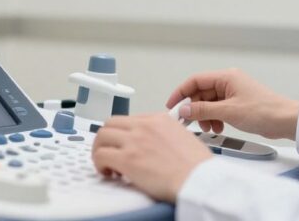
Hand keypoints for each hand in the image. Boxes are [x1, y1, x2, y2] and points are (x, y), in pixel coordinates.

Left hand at [91, 113, 211, 202]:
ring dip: (100, 150)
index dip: (123, 134)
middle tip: (109, 152)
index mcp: (159, 119)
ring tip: (107, 164)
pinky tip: (109, 173)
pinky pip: (100, 155)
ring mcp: (134, 141)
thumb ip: (165, 135)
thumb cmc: (196, 166)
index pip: (130, 120)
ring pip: (101, 137)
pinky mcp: (127, 159)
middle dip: (107, 139)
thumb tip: (154, 145)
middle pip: (111, 124)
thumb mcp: (184, 137)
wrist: (199, 179)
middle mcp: (144, 126)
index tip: (123, 144)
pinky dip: (100, 165)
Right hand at [165, 69, 298, 139]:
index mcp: (226, 77)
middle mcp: (229, 81)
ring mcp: (234, 92)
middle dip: (195, 108)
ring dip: (205, 115)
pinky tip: (218, 128)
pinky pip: (219, 109)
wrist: (286, 120)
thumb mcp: (228, 112)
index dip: (181, 93)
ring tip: (209, 128)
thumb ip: (204, 110)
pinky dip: (215, 118)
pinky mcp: (238, 103)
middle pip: (201, 92)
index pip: (195, 80)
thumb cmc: (264, 111)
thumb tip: (184, 109)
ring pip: (209, 102)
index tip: (172, 106)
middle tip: (189, 123)